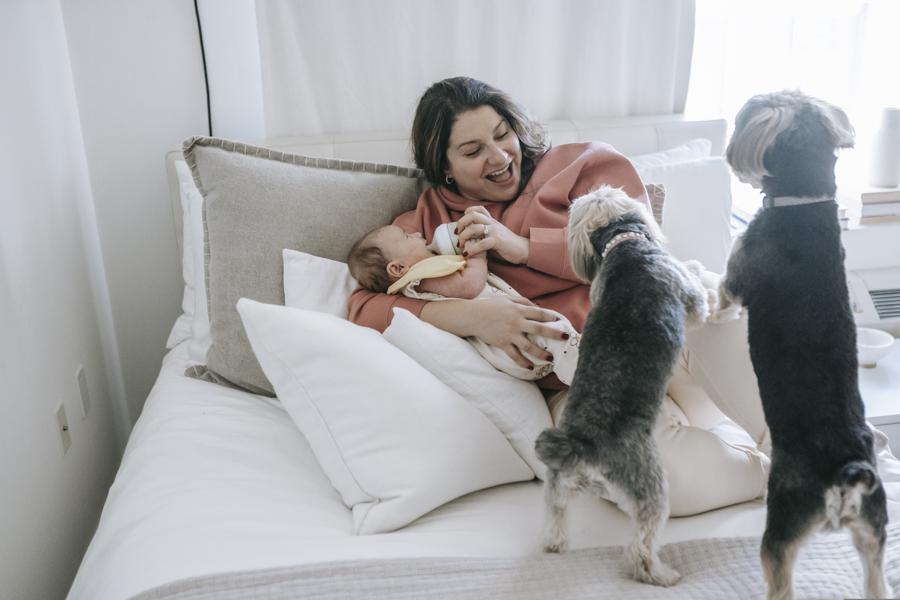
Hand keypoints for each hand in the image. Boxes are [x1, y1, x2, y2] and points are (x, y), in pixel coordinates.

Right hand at [442, 296, 566, 368]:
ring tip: (550, 358)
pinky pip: (515, 355)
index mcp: (519, 310)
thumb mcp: (507, 299)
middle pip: (540, 329)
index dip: (551, 317)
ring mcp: (510, 334)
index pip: (539, 314)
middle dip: (554, 334)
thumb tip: (537, 307)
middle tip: (565, 338)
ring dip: (541, 353)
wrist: (472, 316)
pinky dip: (523, 363)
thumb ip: (522, 302)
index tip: (560, 321)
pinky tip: (531, 368)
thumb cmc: (489, 306)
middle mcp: (517, 322)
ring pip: (529, 346)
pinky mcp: (502, 344)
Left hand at [456, 206, 528, 263]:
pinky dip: (471, 250)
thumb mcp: (495, 235)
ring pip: (474, 228)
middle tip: (457, 235)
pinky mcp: (498, 241)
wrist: (524, 250)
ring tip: (461, 246)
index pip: (478, 209)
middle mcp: (492, 223)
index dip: (466, 214)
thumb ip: (483, 233)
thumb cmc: (507, 245)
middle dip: (461, 224)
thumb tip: (467, 238)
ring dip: (464, 237)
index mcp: (491, 221)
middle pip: (472, 215)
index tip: (461, 226)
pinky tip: (467, 254)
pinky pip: (481, 244)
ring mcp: (495, 231)